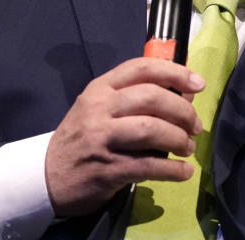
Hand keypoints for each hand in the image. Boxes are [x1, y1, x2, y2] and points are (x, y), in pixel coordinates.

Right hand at [45, 57, 204, 215]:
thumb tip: (186, 95)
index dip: (175, 73)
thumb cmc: (84, 138)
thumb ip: (138, 98)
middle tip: (195, 126)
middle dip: (182, 111)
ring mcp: (101, 138)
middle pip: (151, 97)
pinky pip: (148, 166)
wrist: (46, 176)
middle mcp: (99, 108)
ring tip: (187, 148)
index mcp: (101, 88)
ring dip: (178, 139)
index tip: (198, 84)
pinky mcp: (106, 168)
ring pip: (151, 129)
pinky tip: (184, 172)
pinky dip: (172, 170)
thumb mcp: (102, 109)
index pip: (142, 68)